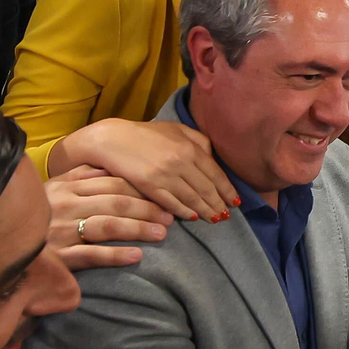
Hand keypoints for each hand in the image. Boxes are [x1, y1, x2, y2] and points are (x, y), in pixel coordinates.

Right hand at [44, 165, 173, 270]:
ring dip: (138, 229)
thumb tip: (109, 164)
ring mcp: (62, 231)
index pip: (111, 183)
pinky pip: (92, 255)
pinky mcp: (59, 257)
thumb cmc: (37, 214)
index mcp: (66, 186)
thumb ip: (79, 175)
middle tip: (170, 216)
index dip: (140, 188)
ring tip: (162, 233)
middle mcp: (65, 205)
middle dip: (146, 208)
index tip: (163, 194)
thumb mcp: (53, 188)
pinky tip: (137, 256)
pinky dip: (116, 255)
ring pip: (108, 225)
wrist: (4, 243)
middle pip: (115, 202)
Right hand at [49, 118, 240, 221]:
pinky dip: (184, 211)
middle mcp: (180, 161)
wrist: (113, 139)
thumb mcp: (176, 129)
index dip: (227, 189)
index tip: (235, 201)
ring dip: (204, 210)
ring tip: (214, 219)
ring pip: (191, 198)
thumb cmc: (146, 134)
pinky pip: (172, 203)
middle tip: (226, 215)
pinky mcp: (149, 186)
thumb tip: (214, 158)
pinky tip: (192, 217)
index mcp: (189, 147)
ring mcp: (165, 175)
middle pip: (206, 188)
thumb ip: (198, 140)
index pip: (215, 173)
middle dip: (218, 203)